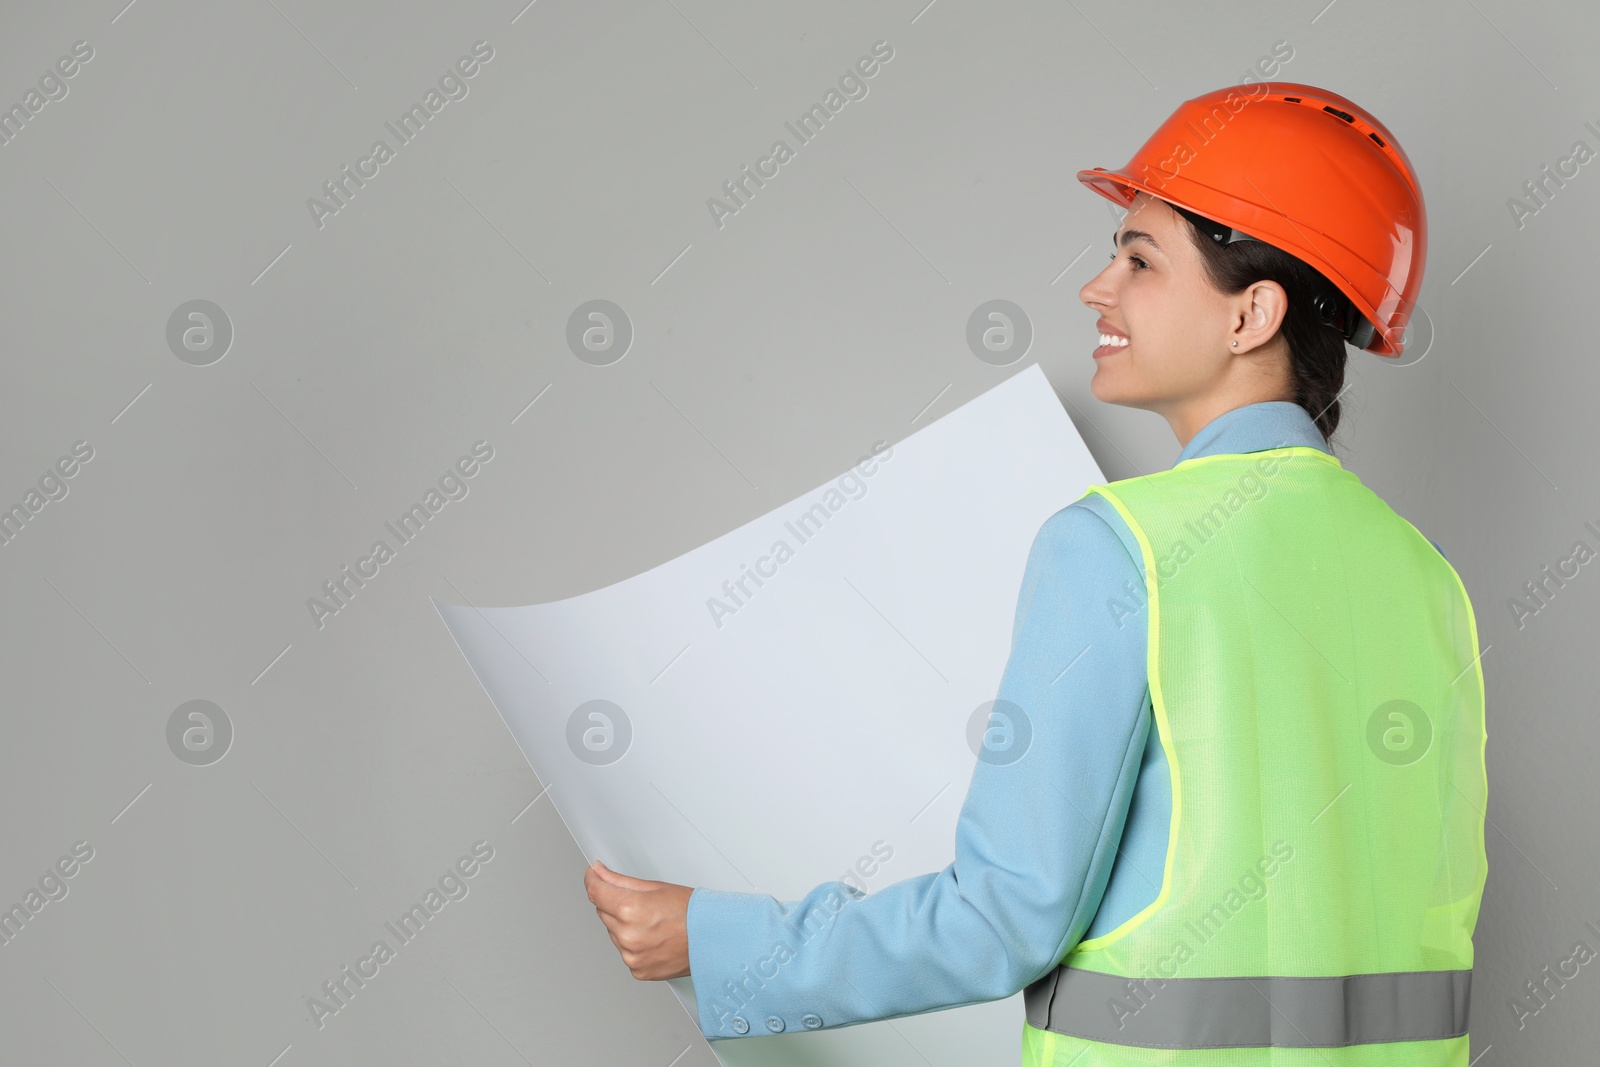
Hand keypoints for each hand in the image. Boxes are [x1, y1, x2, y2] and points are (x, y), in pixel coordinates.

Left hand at [584, 860, 693, 979]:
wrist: (714, 939)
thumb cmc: (693, 912)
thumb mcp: (655, 887)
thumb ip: (619, 881)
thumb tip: (599, 873)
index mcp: (630, 910)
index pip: (595, 892)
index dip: (592, 880)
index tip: (593, 876)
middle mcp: (627, 936)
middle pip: (604, 912)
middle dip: (615, 904)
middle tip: (643, 903)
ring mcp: (631, 956)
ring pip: (613, 933)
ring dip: (624, 925)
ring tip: (653, 922)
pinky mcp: (637, 970)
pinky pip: (625, 952)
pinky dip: (634, 944)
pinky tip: (654, 938)